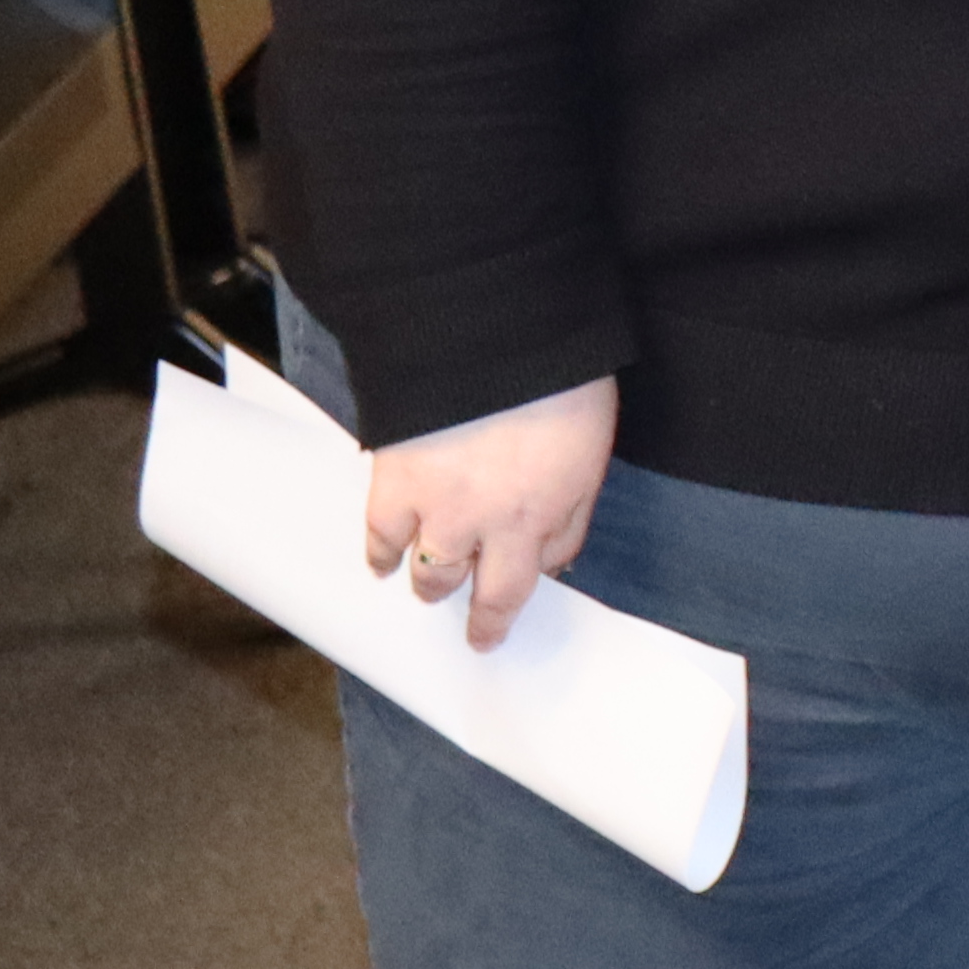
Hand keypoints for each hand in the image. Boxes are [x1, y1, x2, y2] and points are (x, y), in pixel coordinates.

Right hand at [364, 374, 614, 650]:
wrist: (500, 330)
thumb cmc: (561, 384)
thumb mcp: (591, 461)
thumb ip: (570, 521)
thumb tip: (552, 565)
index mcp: (530, 521)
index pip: (506, 597)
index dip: (493, 623)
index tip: (486, 637)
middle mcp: (475, 524)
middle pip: (453, 584)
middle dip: (456, 592)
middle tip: (455, 592)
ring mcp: (429, 502)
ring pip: (417, 567)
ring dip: (423, 573)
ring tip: (425, 569)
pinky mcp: (391, 475)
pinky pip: (377, 531)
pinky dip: (379, 549)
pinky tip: (382, 556)